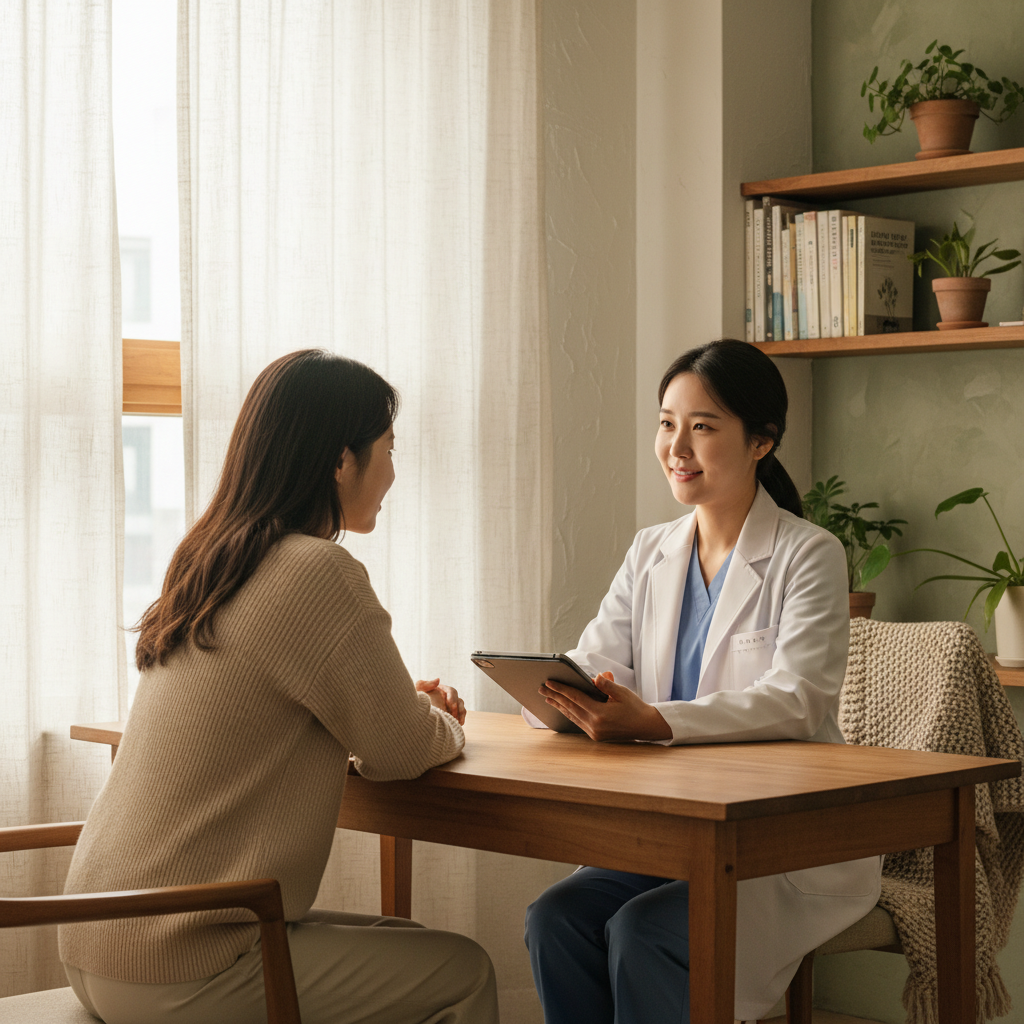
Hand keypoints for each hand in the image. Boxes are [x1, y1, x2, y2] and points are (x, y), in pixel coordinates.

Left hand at [415, 678, 466, 724]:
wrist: (412, 717)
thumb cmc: (413, 702)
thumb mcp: (416, 691)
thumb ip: (424, 684)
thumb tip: (438, 680)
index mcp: (440, 691)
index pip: (451, 691)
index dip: (452, 697)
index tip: (449, 703)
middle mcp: (447, 698)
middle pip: (458, 700)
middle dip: (457, 707)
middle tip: (453, 714)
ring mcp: (450, 708)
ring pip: (461, 708)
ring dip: (461, 713)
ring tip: (457, 721)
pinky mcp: (451, 716)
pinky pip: (460, 716)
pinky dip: (461, 719)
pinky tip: (459, 724)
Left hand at [540, 672, 671, 741]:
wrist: (646, 727)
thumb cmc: (635, 707)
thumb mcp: (622, 692)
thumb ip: (606, 684)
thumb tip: (594, 677)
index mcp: (600, 714)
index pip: (576, 698)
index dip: (561, 689)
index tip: (550, 682)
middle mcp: (595, 725)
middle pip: (570, 707)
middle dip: (555, 696)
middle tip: (541, 688)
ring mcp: (594, 732)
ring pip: (572, 716)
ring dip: (559, 705)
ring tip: (548, 697)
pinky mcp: (595, 736)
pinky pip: (578, 722)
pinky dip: (568, 713)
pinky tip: (562, 707)